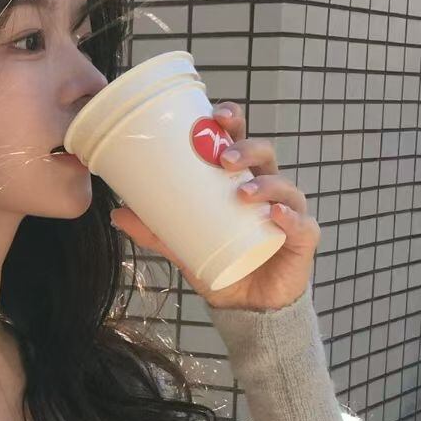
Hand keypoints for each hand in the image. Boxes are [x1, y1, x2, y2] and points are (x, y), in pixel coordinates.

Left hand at [110, 102, 317, 311]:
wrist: (247, 306)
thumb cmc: (222, 263)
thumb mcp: (182, 244)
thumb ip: (153, 229)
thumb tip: (117, 213)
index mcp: (241, 181)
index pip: (241, 142)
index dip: (234, 123)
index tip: (216, 114)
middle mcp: (268, 191)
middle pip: (266, 155)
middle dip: (248, 148)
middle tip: (224, 158)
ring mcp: (288, 213)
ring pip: (285, 187)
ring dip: (267, 184)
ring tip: (243, 193)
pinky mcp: (302, 240)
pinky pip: (302, 225)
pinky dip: (290, 217)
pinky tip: (276, 216)